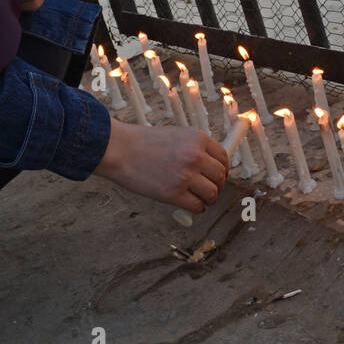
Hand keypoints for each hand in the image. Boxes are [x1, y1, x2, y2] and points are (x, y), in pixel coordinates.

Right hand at [94, 121, 229, 213]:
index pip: (223, 157)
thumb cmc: (143, 142)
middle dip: (217, 185)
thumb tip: (210, 165)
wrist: (120, 149)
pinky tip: (192, 205)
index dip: (222, 169)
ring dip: (209, 199)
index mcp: (197, 139)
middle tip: (209, 189)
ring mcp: (185, 176)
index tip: (217, 175)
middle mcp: (195, 156)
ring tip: (201, 199)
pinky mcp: (174, 194)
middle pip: (220, 177)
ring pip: (212, 193)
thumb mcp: (175, 135)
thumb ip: (194, 148)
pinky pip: (197, 206)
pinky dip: (197, 208)